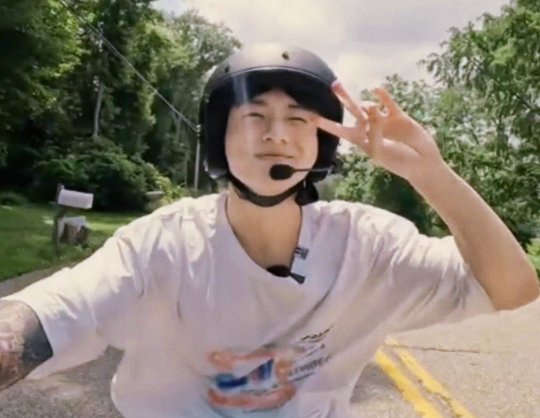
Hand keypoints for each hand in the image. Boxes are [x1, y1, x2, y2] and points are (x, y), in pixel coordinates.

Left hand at [316, 81, 445, 183]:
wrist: (422, 163)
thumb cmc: (398, 162)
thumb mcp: (380, 151)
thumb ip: (373, 131)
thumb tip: (371, 107)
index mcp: (362, 141)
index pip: (341, 131)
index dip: (327, 124)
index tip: (312, 117)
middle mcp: (370, 129)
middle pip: (353, 111)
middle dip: (344, 98)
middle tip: (334, 84)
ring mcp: (384, 121)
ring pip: (369, 105)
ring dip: (367, 104)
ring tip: (371, 109)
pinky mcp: (398, 116)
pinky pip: (387, 102)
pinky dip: (382, 95)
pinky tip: (376, 89)